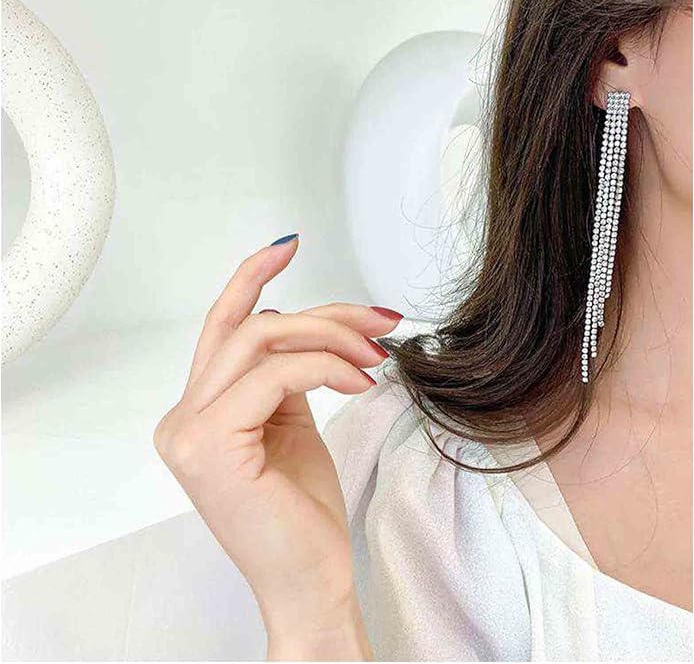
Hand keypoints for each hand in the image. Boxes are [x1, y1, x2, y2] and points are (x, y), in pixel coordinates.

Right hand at [154, 236, 401, 659]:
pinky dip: (326, 367)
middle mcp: (182, 417)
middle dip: (322, 313)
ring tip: (377, 354)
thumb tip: (290, 319)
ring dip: (330, 336)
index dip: (250, 277)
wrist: (308, 582)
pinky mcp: (210, 445)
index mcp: (197, 412)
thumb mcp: (289, 425)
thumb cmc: (302, 511)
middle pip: (249, 327)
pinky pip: (276, 374)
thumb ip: (278, 375)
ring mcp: (189, 431)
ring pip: (261, 339)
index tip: (287, 245)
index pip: (222, 329)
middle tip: (377, 321)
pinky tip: (361, 383)